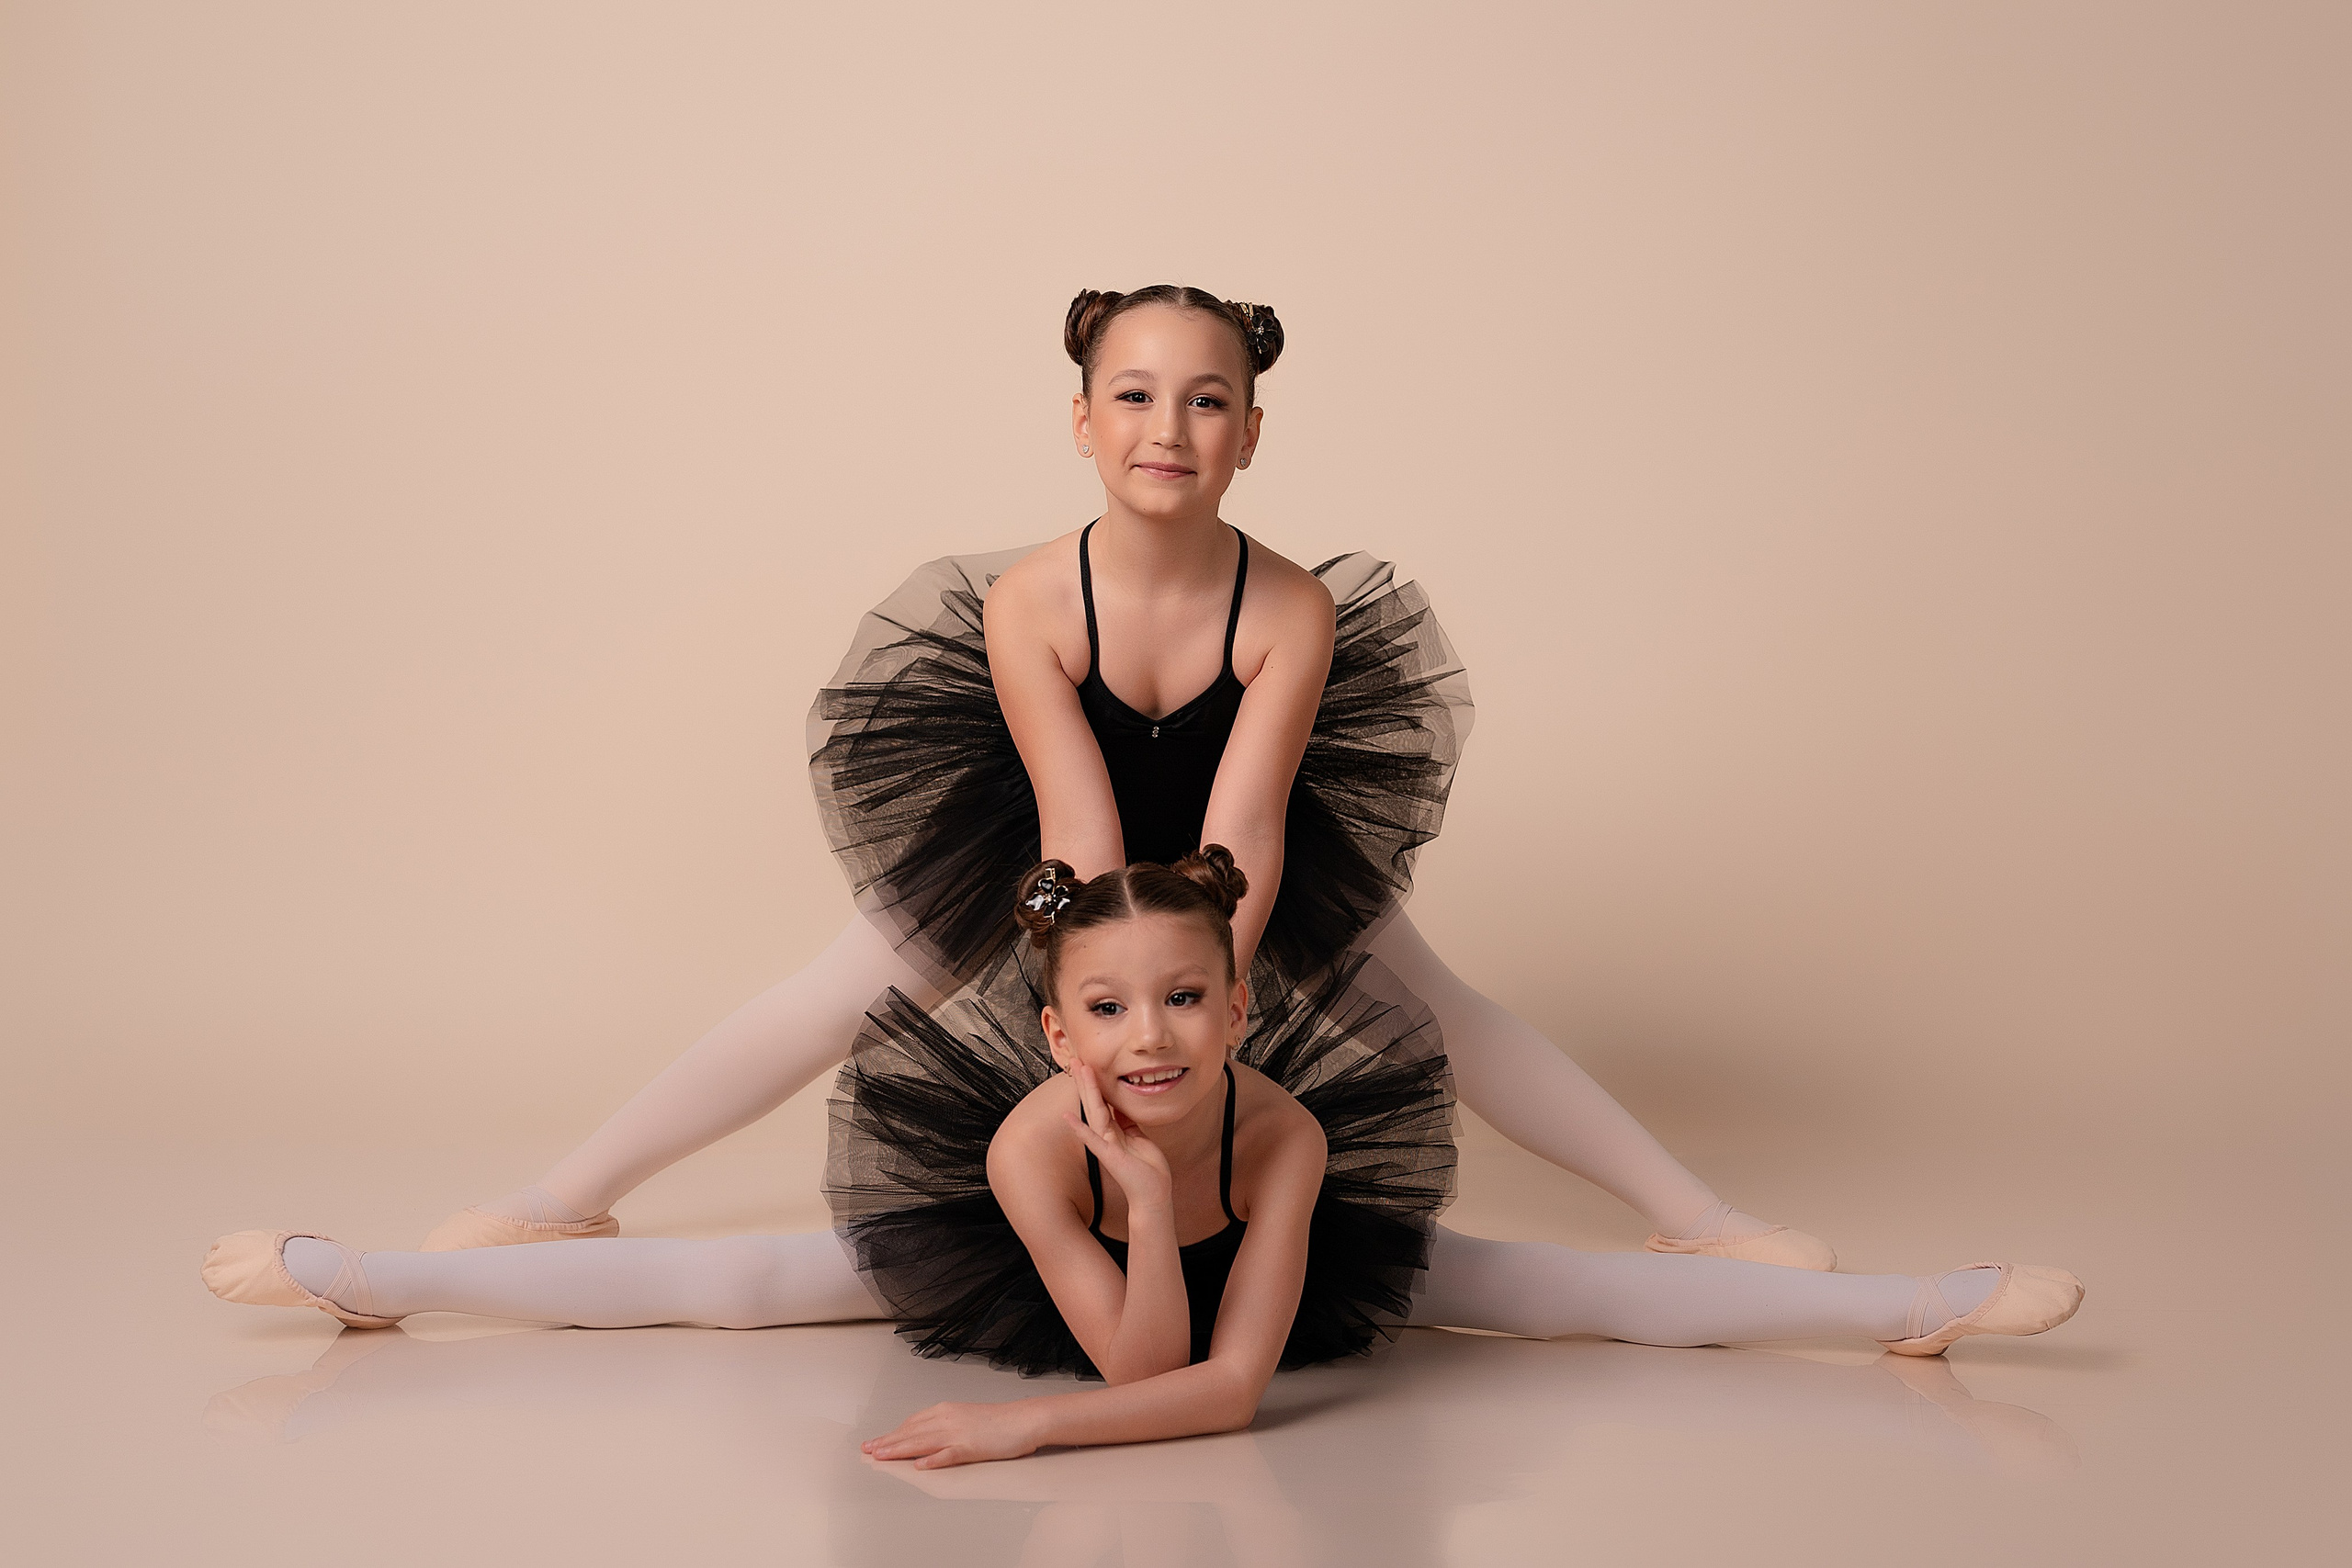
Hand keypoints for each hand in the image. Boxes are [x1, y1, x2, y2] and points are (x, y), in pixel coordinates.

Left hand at [862, 1400, 1039, 1468]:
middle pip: (911, 1431)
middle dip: (887, 1442)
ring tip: (881, 1457)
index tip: (876, 1442)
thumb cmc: (999, 1421)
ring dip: (899, 1449)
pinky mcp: (971, 1446)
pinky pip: (947, 1454)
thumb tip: (926, 1440)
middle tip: (868, 1450)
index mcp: (946, 1410)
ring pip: (922, 1441)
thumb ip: (945, 1426)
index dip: (892, 1433)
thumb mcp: (966, 1418)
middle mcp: (948, 1418)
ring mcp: (959, 1433)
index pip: (911, 1423)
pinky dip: (932, 1460)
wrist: (1025, 1419)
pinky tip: (919, 1466)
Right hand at [1063, 1062, 1173, 1215]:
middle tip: (1076, 1059)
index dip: (1095, 1082)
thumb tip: (1122, 1107)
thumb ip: (1128, 1123)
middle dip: (1086, 1080)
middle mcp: (1107, 1135)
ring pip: (1095, 1112)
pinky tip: (1069, 1118)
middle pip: (1094, 1102)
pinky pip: (1093, 1140)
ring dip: (1087, 1091)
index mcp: (1115, 1130)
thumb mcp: (1139, 1138)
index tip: (1088, 1064)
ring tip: (1079, 1071)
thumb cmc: (1147, 1169)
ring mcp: (1107, 1145)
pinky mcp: (1109, 1156)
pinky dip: (1080, 1129)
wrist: (1152, 1194)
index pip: (1102, 1101)